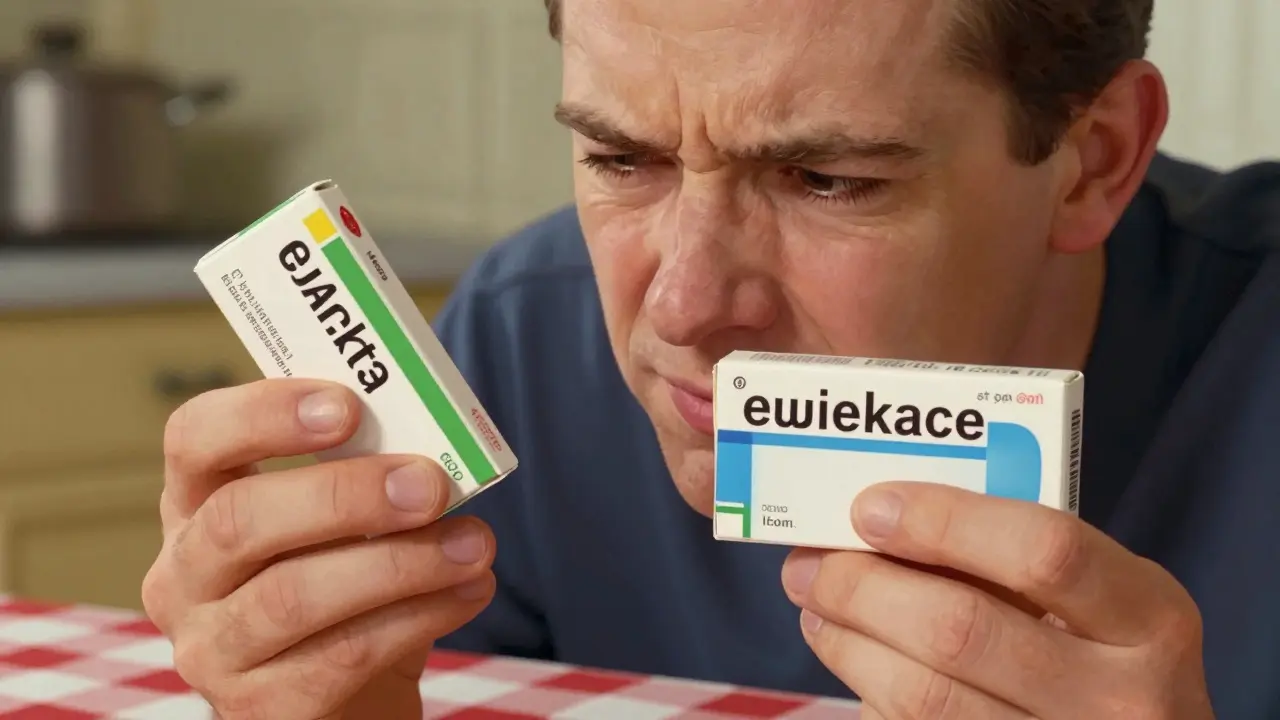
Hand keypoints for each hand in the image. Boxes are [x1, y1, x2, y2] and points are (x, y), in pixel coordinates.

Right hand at [142, 379, 496, 719]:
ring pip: (294, 596)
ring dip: (401, 563)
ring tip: (475, 544)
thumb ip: (367, 473)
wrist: (352, 699)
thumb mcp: (345, 522)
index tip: (347, 405)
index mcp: (196, 504)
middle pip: (239, 521)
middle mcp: (183, 577)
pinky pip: (341, 656)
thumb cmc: (348, 587)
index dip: (262, 414)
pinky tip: (469, 590)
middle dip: (345, 495)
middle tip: (431, 483)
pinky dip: (419, 616)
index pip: (194, 440)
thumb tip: (433, 440)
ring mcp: (211, 652)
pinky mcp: (260, 710)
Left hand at [781, 482, 1214, 719]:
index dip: (944, 522)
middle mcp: (1122, 697)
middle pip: (960, 629)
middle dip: (863, 588)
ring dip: (847, 644)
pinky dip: (870, 695)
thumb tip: (877, 517)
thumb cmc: (1107, 658)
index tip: (870, 506)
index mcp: (1150, 618)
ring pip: (924, 698)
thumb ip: (1016, 557)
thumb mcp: (1100, 601)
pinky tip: (854, 661)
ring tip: (817, 609)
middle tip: (810, 563)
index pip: (1044, 551)